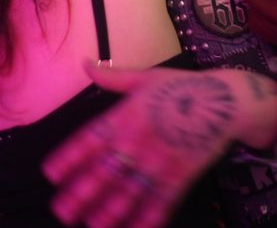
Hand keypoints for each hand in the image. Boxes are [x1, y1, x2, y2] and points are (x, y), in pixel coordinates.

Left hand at [44, 64, 262, 227]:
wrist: (226, 100)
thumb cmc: (184, 87)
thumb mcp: (145, 77)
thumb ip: (112, 77)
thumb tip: (85, 65)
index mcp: (126, 115)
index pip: (90, 138)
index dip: (69, 157)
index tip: (51, 174)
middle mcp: (138, 139)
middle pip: (104, 170)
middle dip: (81, 193)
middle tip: (63, 211)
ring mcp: (159, 160)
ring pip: (128, 191)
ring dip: (108, 211)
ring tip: (92, 225)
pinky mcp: (180, 175)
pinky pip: (161, 202)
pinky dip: (147, 219)